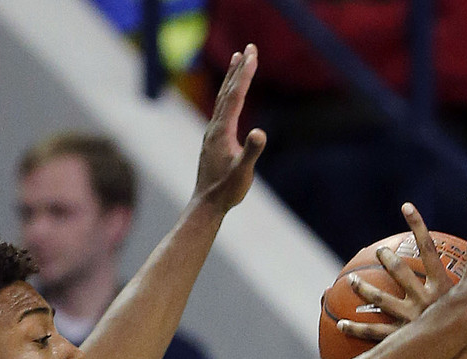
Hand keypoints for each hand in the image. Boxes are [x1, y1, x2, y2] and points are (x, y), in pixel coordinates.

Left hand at [194, 43, 265, 210]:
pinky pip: (223, 109)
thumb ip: (251, 151)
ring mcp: (213, 132)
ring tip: (237, 60)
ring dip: (232, 78)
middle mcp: (215, 126)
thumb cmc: (227, 189)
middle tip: (247, 47)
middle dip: (239, 68)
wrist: (207, 203)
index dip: (245, 74)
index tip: (253, 54)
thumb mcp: (243, 172)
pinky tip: (231, 95)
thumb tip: (259, 132)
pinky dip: (229, 95)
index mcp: (222, 130)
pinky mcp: (214, 139)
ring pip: (223, 98)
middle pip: (228, 90)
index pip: (236, 95)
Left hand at [336, 203, 456, 342]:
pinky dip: (357, 329)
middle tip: (380, 251)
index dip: (419, 225)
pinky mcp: (403, 341)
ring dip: (366, 290)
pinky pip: (375, 334)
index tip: (407, 206)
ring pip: (382, 301)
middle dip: (389, 260)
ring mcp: (412, 321)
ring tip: (353, 282)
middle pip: (401, 273)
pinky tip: (341, 324)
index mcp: (445, 288)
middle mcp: (425, 301)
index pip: (430, 249)